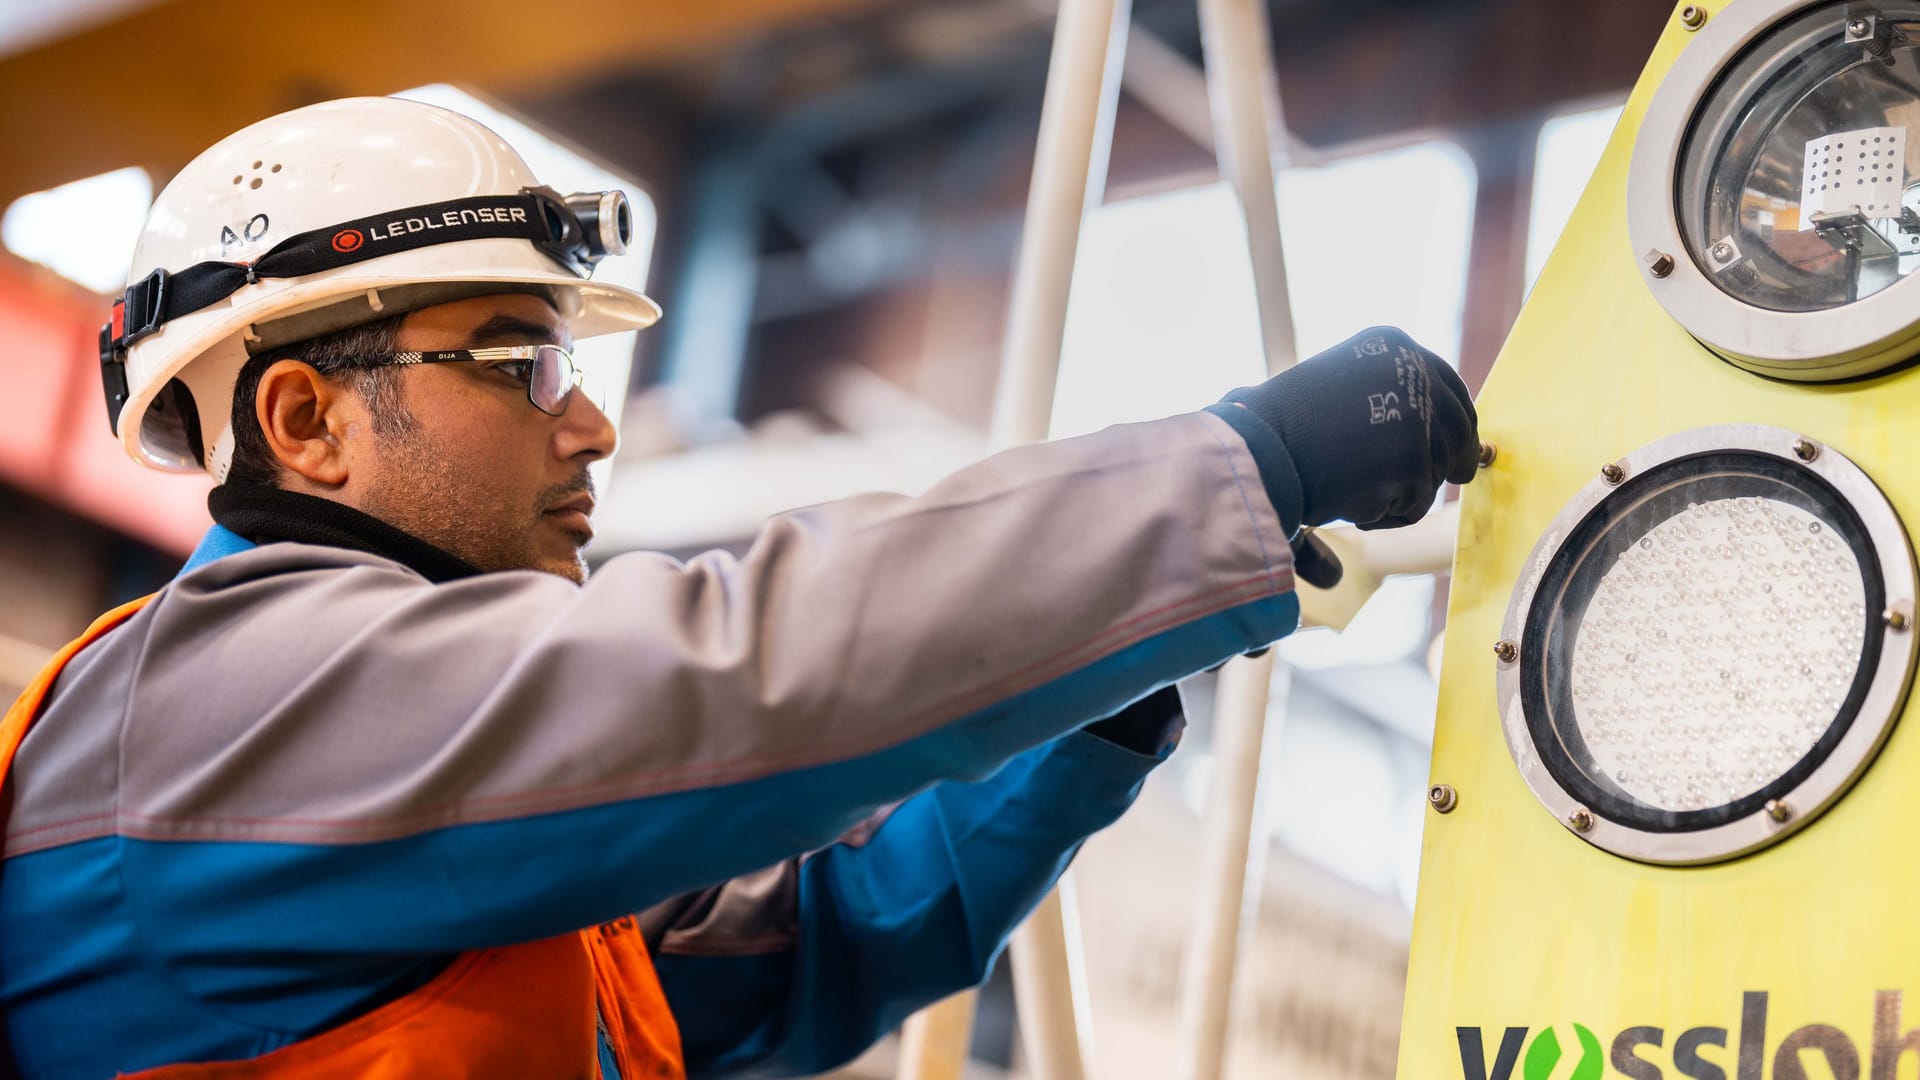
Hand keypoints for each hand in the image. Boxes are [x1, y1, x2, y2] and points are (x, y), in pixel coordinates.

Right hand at [1220, 327, 1479, 528]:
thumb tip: (1440, 436)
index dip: (1458, 422)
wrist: (1254, 448)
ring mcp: (1416, 418)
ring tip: (1349, 485)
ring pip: (1434, 472)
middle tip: (1458, 478)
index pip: (1448, 387)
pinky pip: (1413, 505)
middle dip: (1452, 459)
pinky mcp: (1413, 464)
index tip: (1462, 447)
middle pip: (1456, 429)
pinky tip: (1346, 502)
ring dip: (1401, 489)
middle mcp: (1413, 371)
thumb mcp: (1341, 387)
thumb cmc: (1281, 426)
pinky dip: (1384, 514)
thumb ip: (1389, 396)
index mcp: (1395, 344)